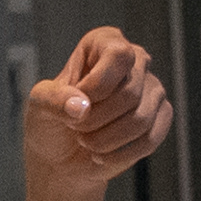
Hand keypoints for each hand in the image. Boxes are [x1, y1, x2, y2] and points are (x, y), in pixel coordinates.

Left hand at [24, 28, 173, 199]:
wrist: (62, 157)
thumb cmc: (52, 122)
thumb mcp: (39, 104)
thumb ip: (54, 99)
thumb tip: (82, 108)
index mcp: (104, 43)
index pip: (118, 55)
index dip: (98, 86)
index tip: (76, 104)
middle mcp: (134, 60)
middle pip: (129, 92)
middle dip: (95, 120)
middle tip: (76, 127)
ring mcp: (152, 88)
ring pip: (140, 119)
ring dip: (105, 140)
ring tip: (87, 141)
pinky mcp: (161, 116)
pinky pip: (150, 139)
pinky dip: (120, 154)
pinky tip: (103, 154)